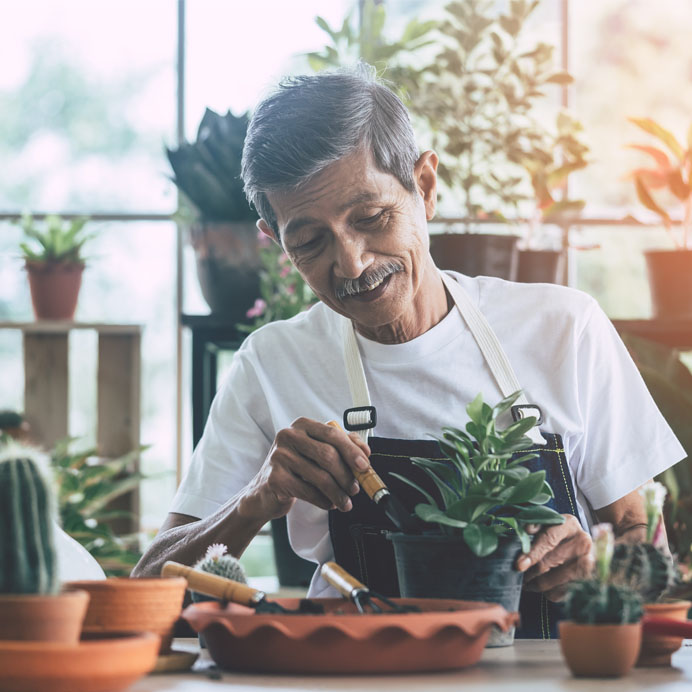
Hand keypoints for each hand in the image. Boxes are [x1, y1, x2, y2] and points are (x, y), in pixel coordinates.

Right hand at [244, 418, 369, 519]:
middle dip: (347, 475)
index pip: (333, 434)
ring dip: (338, 493)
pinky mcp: (275, 477)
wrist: (264, 491)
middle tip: (355, 489)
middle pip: (328, 455)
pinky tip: (328, 504)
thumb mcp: (316, 452)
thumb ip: (340, 446)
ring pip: (320, 476)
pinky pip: (309, 491)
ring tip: (345, 501)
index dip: (352, 450)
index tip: (365, 465)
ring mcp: (279, 456)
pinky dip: (323, 500)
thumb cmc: (295, 469)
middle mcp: (289, 435)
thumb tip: (364, 451)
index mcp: (302, 425)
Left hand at [515, 514, 593, 601]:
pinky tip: (541, 584)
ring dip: (534, 583)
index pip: (549, 540)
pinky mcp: (587, 581)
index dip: (532, 553)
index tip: (519, 565)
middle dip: (529, 571)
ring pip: (552, 581)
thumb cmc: (554, 533)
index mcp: (570, 525)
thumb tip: (527, 529)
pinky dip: (546, 591)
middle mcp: (583, 543)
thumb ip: (534, 524)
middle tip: (516, 575)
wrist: (576, 545)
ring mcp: (589, 564)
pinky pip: (559, 592)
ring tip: (525, 581)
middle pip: (549, 563)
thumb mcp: (545, 523)